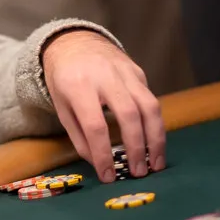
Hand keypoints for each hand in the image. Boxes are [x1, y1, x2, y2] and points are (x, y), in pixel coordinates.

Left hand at [41, 30, 164, 182]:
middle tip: (139, 172)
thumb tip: (100, 165)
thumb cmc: (65, 81)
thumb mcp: (62, 108)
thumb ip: (79, 138)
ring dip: (156, 139)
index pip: (95, 125)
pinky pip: (151, 100)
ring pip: (150, 106)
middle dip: (137, 148)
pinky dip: (155, 124)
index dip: (103, 153)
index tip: (108, 175)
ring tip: (155, 164)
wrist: (74, 43)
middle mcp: (104, 76)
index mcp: (77, 85)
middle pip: (128, 114)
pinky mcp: (138, 72)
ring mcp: (125, 71)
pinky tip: (153, 142)